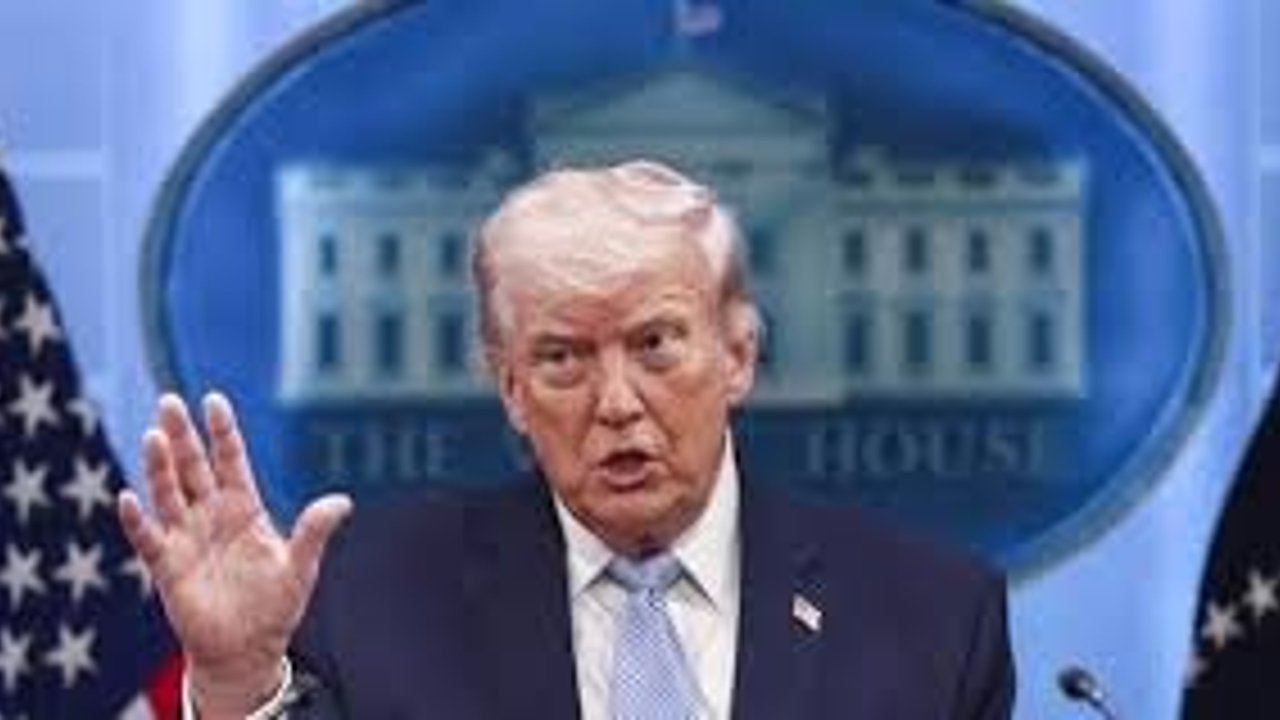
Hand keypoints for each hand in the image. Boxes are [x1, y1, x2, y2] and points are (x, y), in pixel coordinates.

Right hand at [117, 392, 351, 718]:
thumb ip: (314, 532)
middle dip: (182, 436)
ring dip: (159, 467)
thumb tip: (342, 501)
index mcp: (243, 508)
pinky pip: (149, 538)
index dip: (222, 432)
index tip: (214, 400)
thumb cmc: (275, 605)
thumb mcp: (300, 566)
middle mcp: (210, 515)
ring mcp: (186, 538)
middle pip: (193, 467)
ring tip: (153, 436)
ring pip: (168, 494)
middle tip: (169, 401)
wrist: (247, 649)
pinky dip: (138, 519)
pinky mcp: (167, 567)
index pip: (231, 461)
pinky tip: (130, 497)